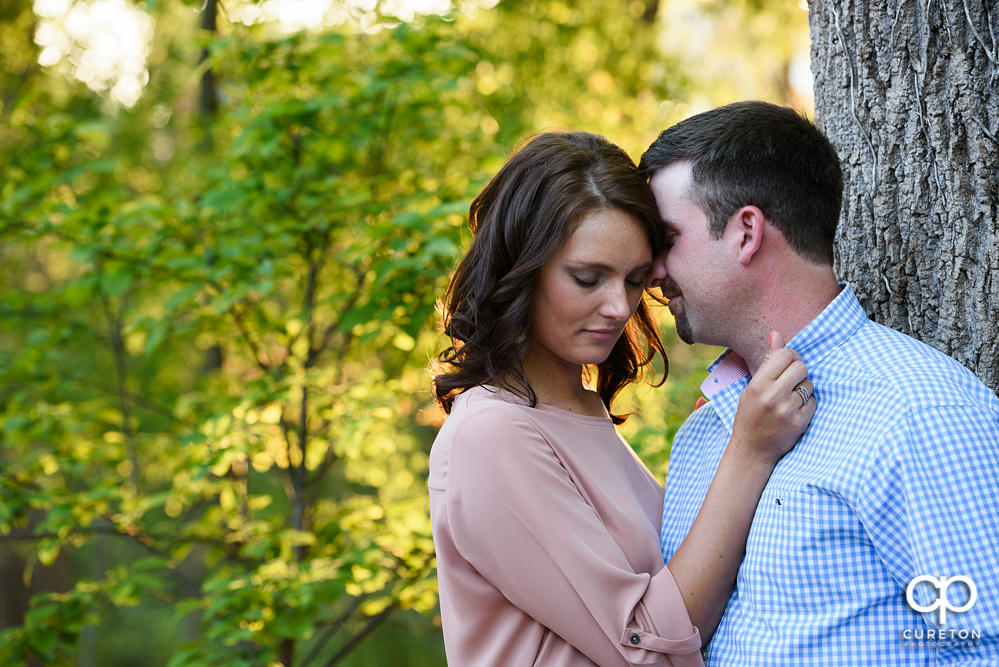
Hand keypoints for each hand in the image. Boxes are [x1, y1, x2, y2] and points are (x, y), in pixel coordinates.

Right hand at [731, 330, 815, 465]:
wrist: (752, 450)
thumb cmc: (750, 415)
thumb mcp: (751, 387)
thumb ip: (766, 362)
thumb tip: (776, 334)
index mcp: (757, 384)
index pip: (784, 355)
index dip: (790, 356)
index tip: (787, 364)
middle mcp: (772, 396)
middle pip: (801, 367)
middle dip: (799, 371)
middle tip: (791, 380)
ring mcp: (787, 410)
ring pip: (809, 384)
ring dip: (804, 388)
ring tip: (790, 397)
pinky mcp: (800, 422)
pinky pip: (813, 401)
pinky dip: (807, 403)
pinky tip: (795, 410)